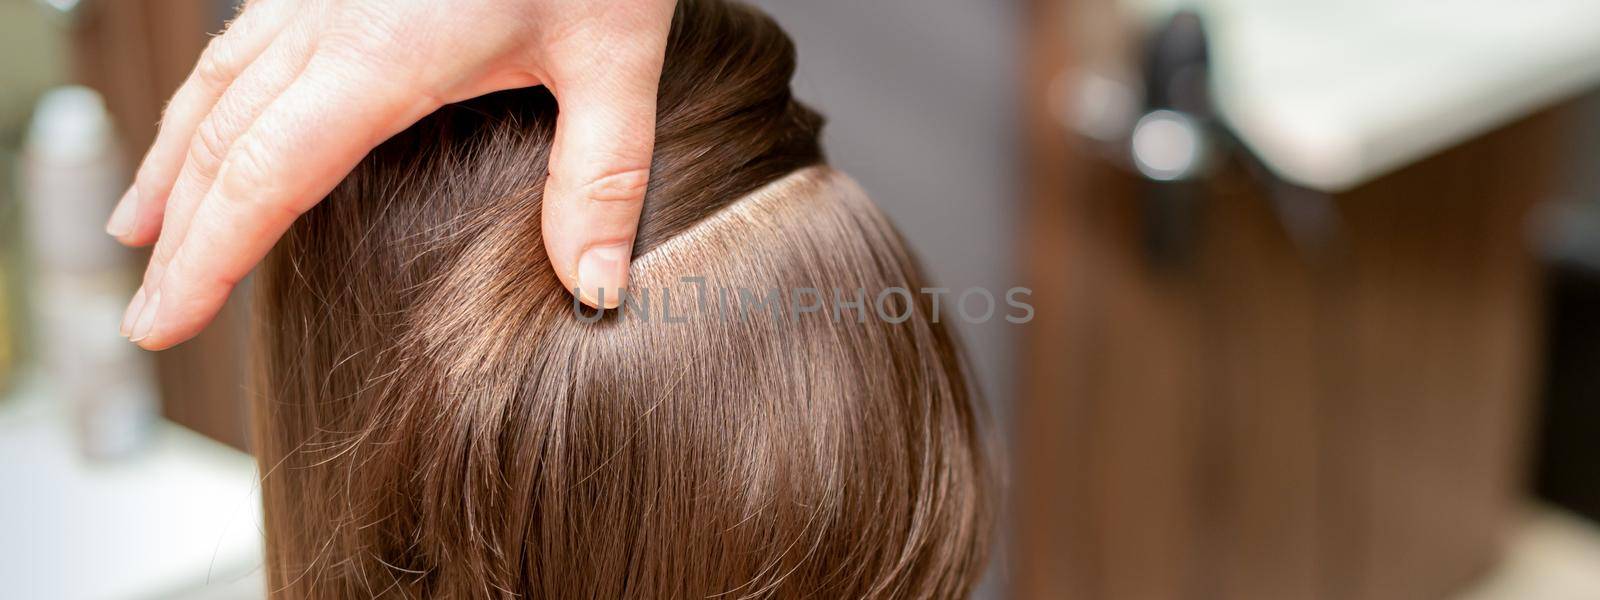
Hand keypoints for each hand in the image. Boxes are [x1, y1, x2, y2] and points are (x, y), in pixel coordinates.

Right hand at [105, 0, 676, 348]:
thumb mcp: (617, 55)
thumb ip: (602, 175)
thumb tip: (595, 291)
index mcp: (383, 53)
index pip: (265, 177)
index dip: (207, 260)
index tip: (163, 324)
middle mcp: (329, 17)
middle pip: (221, 140)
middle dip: (178, 235)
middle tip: (149, 316)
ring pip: (217, 82)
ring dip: (172, 163)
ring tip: (142, 229)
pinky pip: (244, 40)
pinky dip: (207, 99)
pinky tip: (207, 122)